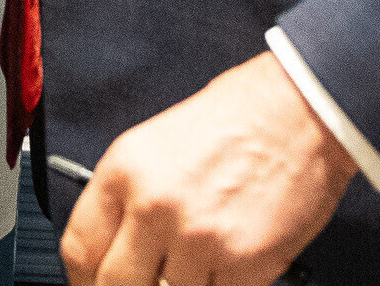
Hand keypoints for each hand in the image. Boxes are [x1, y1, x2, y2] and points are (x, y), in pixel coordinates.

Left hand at [59, 52, 356, 285]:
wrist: (301, 111)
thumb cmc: (237, 118)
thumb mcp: (157, 145)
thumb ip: (130, 199)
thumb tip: (118, 252)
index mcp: (124, 170)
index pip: (78, 248)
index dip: (84, 278)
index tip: (93, 284)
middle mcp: (153, 206)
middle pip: (114, 285)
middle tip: (147, 282)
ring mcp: (197, 238)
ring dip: (184, 284)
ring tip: (203, 256)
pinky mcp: (242, 264)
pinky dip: (224, 285)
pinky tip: (232, 258)